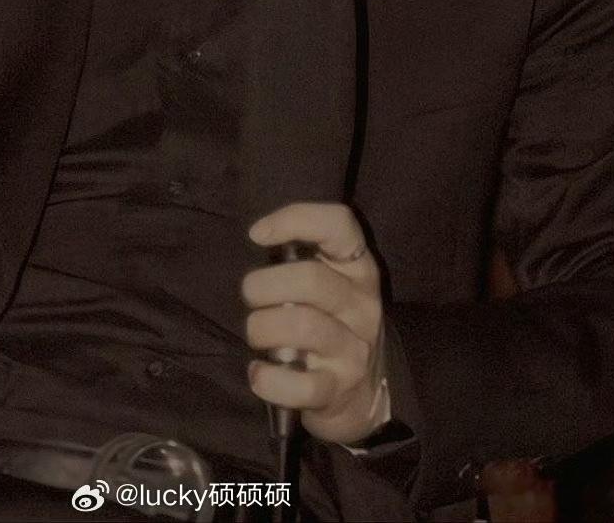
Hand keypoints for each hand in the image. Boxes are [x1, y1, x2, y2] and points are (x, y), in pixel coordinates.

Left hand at [242, 202, 386, 445]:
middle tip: (251, 296)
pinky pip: (303, 386)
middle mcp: (362, 304)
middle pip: (312, 279)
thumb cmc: (328, 321)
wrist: (361, 393)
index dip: (296, 219)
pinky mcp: (339, 390)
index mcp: (357, 268)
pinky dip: (270, 379)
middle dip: (265, 285)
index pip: (339, 225)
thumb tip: (257, 237)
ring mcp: (354, 350)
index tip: (257, 234)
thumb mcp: (327, 282)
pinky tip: (258, 371)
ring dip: (263, 327)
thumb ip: (300, 259)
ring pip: (304, 326)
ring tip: (256, 333)